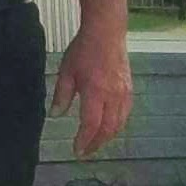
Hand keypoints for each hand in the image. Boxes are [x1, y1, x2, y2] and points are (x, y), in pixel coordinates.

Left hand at [50, 29, 132, 158]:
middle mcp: (113, 96)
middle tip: (85, 152)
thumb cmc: (84, 50)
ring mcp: (124, 93)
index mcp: (95, 92)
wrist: (106, 33)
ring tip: (96, 142)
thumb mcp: (66, 71)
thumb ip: (62, 95)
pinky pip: (125, 114)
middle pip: (107, 129)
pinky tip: (110, 127)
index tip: (77, 150)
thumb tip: (56, 114)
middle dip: (96, 143)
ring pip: (119, 124)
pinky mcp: (130, 89)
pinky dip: (117, 125)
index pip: (91, 124)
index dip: (84, 140)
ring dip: (107, 137)